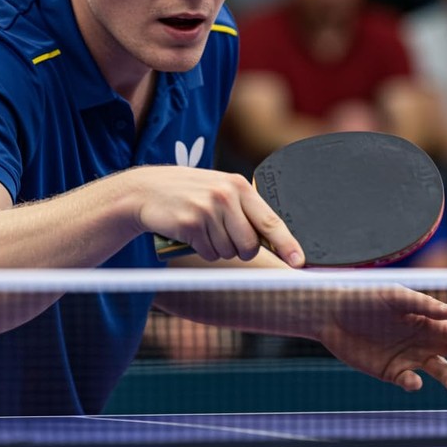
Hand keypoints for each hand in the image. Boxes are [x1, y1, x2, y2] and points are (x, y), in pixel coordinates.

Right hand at [129, 165, 303, 265]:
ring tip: (202, 227)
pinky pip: (208, 252)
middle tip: (223, 235)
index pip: (270, 220)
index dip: (287, 244)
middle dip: (240, 249)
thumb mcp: (219, 190)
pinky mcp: (190, 223)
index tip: (299, 261)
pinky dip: (200, 249)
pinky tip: (189, 231)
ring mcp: (208, 208)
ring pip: (229, 251)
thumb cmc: (188, 192)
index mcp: (238, 185)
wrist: (146, 189)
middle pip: (250, 244)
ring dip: (217, 247)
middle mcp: (226, 195)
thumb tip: (272, 240)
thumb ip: (244, 209)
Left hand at [317, 286, 446, 392]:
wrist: (329, 312)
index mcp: (425, 320)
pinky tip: (412, 380)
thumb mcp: (393, 297)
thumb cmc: (362, 297)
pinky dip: (415, 383)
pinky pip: (410, 381)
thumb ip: (423, 305)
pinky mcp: (390, 372)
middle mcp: (421, 340)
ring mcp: (407, 357)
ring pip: (438, 371)